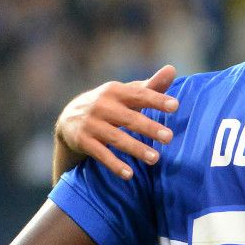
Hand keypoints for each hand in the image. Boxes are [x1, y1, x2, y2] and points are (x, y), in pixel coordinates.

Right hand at [54, 65, 178, 181]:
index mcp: (115, 91)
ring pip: (116, 138)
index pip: (139, 95)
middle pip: (129, 118)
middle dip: (149, 128)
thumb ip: (150, 86)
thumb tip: (172, 69)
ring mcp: (91, 124)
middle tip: (169, 137)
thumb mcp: (126, 93)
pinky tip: (129, 175)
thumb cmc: (109, 105)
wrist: (68, 118)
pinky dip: (114, 164)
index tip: (175, 106)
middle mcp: (102, 106)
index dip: (157, 99)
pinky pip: (100, 154)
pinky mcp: (83, 140)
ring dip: (136, 148)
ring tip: (156, 158)